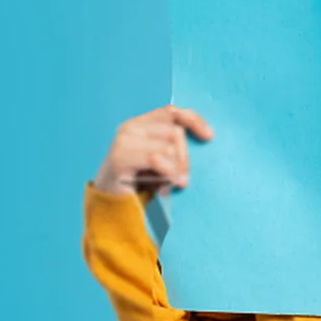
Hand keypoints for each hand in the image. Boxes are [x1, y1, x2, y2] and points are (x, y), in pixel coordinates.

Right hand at [93, 105, 214, 196]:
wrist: (110, 209)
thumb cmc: (139, 188)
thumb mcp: (162, 165)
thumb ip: (174, 148)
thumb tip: (205, 136)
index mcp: (141, 124)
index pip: (172, 112)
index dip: (194, 120)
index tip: (209, 137)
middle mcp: (131, 127)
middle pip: (175, 131)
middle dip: (185, 159)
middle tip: (182, 182)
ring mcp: (124, 139)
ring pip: (169, 146)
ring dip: (175, 171)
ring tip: (167, 188)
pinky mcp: (120, 156)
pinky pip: (156, 158)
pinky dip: (166, 175)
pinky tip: (164, 190)